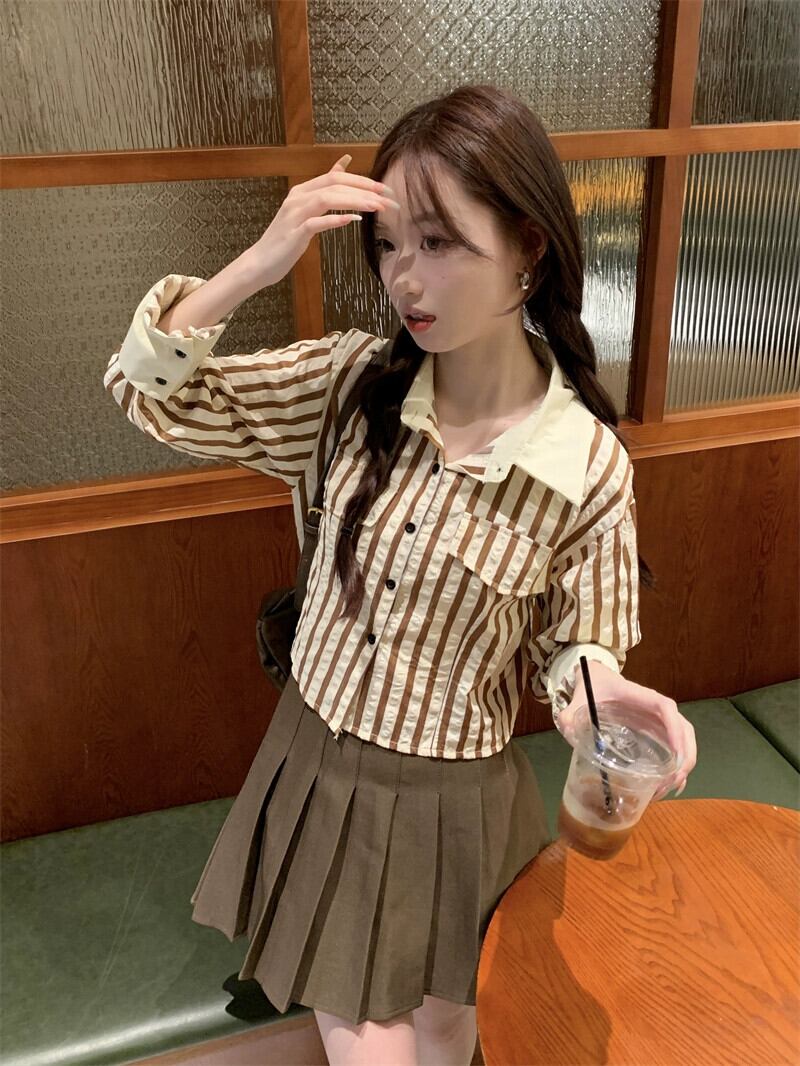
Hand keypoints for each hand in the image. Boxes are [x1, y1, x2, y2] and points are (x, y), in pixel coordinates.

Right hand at [248, 154, 399, 286]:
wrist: (261, 263)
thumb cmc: (287, 239)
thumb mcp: (308, 210)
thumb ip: (325, 188)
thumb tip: (345, 163)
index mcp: (302, 191)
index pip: (335, 177)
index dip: (362, 180)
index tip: (385, 189)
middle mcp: (298, 198)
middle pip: (334, 185)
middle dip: (364, 189)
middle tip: (387, 198)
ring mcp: (294, 215)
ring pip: (327, 199)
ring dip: (354, 201)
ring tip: (376, 207)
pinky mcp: (294, 234)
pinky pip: (315, 223)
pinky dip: (334, 220)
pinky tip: (352, 220)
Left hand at [557, 660, 696, 798]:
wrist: (597, 679)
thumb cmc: (592, 686)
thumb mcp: (578, 698)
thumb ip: (569, 713)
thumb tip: (566, 730)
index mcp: (638, 696)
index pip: (664, 707)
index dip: (674, 729)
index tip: (675, 753)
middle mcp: (655, 708)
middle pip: (684, 728)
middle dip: (684, 756)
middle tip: (672, 781)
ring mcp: (659, 720)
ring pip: (685, 739)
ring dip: (683, 764)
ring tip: (670, 788)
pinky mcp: (657, 730)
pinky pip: (676, 746)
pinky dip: (678, 765)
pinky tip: (671, 785)